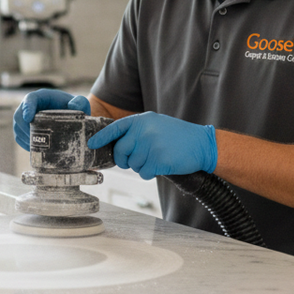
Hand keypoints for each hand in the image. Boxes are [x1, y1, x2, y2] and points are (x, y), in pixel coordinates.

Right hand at [13, 89, 90, 150]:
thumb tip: (73, 107)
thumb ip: (80, 102)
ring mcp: (25, 117)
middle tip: (35, 139)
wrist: (72, 118)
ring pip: (17, 127)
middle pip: (19, 115)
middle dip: (24, 128)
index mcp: (42, 97)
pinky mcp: (24, 129)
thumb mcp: (81, 104)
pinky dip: (25, 143)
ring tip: (36, 146)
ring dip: (24, 138)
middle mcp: (31, 106)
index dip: (27, 108)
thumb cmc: (75, 109)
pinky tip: (35, 149)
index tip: (28, 118)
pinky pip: (19, 136)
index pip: (30, 99)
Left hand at [87, 112, 216, 178]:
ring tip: (157, 158)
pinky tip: (161, 165)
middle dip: (124, 160)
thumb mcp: (156, 124)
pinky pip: (143, 173)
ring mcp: (150, 145)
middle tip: (134, 160)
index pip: (115, 128)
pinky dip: (150, 173)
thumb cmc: (178, 136)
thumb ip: (137, 131)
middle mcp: (144, 131)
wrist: (202, 144)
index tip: (91, 144)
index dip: (101, 137)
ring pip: (132, 164)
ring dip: (142, 166)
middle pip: (120, 151)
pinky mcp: (158, 160)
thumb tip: (117, 144)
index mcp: (142, 120)